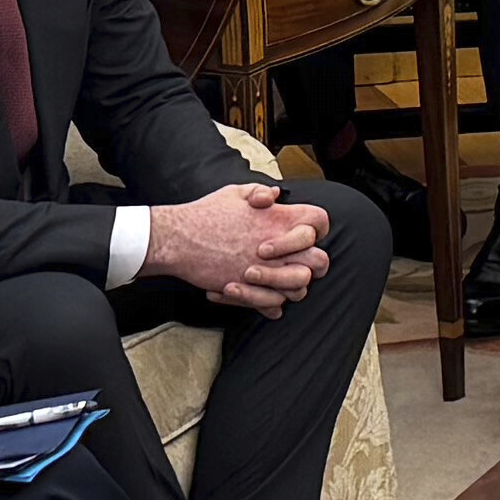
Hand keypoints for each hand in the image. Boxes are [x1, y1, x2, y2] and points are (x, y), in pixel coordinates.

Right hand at [143, 182, 325, 309]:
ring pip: (301, 289)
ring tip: (271, 279)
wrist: (179, 239)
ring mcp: (265, 271)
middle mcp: (278, 247)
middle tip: (292, 263)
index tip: (302, 234)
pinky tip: (256, 294)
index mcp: (278, 219)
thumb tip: (275, 195)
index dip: (316, 228)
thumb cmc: (205, 214)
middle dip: (311, 264)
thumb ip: (260, 193)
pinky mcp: (249, 290)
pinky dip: (270, 304)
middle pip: (320, 261)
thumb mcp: (235, 193)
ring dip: (290, 286)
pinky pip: (275, 307)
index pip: (320, 221)